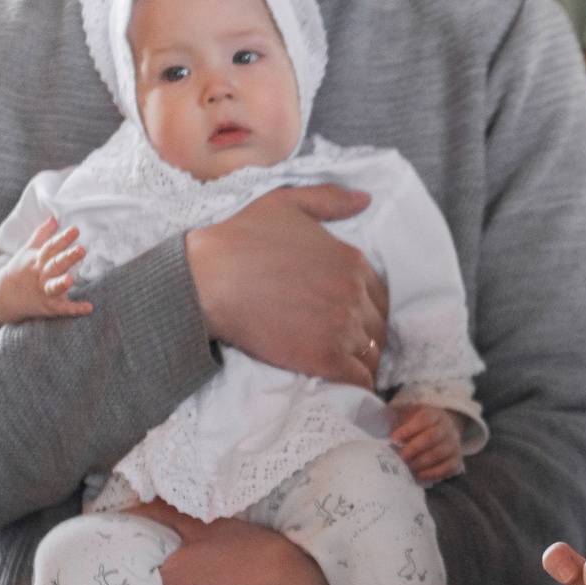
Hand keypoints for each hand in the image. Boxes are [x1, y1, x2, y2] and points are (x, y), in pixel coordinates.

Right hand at [0, 218, 93, 325]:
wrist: (2, 297)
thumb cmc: (21, 270)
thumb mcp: (28, 250)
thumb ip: (43, 234)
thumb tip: (54, 217)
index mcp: (38, 259)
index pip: (52, 246)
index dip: (63, 238)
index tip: (75, 230)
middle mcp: (42, 274)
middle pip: (55, 264)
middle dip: (67, 257)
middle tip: (82, 250)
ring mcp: (44, 290)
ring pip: (54, 287)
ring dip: (62, 283)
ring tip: (71, 280)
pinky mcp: (49, 307)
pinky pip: (63, 309)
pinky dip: (75, 309)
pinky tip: (88, 308)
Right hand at [184, 186, 388, 389]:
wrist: (206, 280)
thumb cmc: (239, 238)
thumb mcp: (285, 203)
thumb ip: (329, 200)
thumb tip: (366, 199)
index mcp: (352, 260)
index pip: (379, 294)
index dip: (366, 308)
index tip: (348, 317)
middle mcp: (355, 293)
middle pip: (378, 325)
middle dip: (366, 335)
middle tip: (344, 344)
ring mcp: (343, 327)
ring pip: (372, 353)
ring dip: (362, 360)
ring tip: (344, 366)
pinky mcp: (326, 357)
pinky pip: (359, 378)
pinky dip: (358, 384)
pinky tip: (346, 385)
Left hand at [390, 403, 463, 483]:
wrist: (443, 430)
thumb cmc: (419, 424)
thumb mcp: (410, 413)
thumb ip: (398, 412)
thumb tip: (384, 413)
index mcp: (434, 414)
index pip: (424, 419)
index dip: (408, 430)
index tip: (394, 439)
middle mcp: (447, 428)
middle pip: (431, 437)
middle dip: (412, 449)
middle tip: (398, 457)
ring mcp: (454, 444)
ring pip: (438, 453)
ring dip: (420, 462)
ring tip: (405, 467)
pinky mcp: (457, 459)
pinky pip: (447, 467)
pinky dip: (432, 473)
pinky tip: (418, 474)